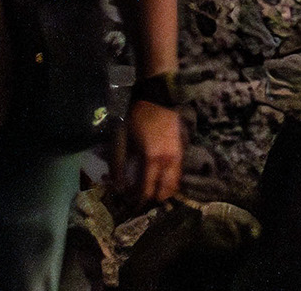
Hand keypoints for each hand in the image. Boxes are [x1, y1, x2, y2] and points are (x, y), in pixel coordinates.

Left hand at [111, 93, 183, 209]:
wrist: (158, 96)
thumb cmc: (137, 117)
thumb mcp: (121, 139)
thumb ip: (118, 165)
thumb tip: (118, 186)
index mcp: (151, 159)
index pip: (146, 190)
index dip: (137, 201)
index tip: (129, 205)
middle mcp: (168, 161)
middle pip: (164, 192)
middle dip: (152, 200)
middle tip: (140, 200)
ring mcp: (178, 156)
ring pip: (175, 184)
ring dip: (163, 192)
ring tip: (150, 192)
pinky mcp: (182, 150)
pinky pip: (178, 174)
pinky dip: (170, 181)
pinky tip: (159, 179)